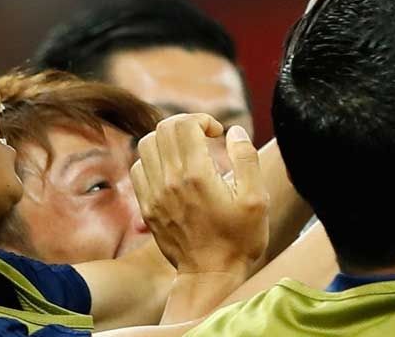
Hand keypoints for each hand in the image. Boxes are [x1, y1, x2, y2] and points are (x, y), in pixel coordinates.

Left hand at [132, 114, 267, 277]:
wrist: (211, 276)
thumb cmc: (239, 239)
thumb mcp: (256, 199)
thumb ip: (246, 159)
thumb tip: (234, 131)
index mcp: (197, 176)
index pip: (184, 124)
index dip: (202, 120)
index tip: (217, 133)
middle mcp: (170, 182)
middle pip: (163, 128)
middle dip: (186, 123)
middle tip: (203, 136)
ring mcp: (154, 194)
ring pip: (146, 144)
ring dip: (167, 139)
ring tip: (187, 150)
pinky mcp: (147, 206)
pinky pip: (138, 168)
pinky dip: (153, 159)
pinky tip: (172, 168)